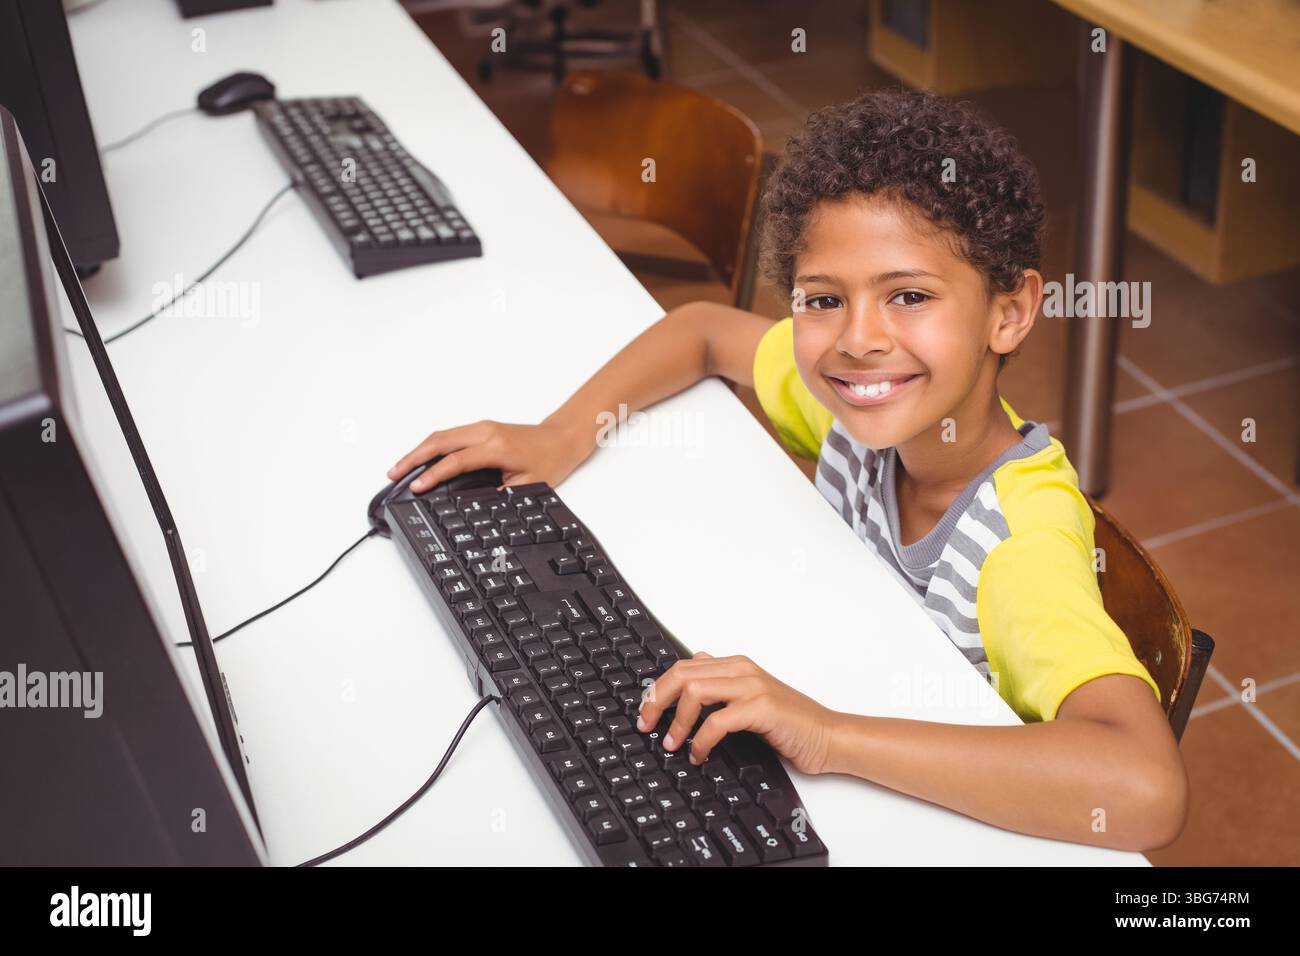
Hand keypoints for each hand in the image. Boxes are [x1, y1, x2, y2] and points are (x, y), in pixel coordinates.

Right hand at [388, 418, 591, 492]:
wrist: (562, 438)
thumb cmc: (550, 460)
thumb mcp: (528, 485)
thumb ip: (499, 493)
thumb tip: (471, 503)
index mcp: (496, 447)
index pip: (455, 461)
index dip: (433, 475)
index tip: (416, 487)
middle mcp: (485, 431)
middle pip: (439, 441)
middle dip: (413, 457)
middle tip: (393, 473)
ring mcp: (482, 427)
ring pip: (441, 435)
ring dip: (419, 450)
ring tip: (401, 467)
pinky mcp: (481, 427)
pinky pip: (450, 434)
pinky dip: (431, 445)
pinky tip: (421, 458)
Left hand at [636, 652, 837, 774]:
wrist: (828, 737)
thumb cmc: (791, 724)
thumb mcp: (751, 697)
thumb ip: (724, 681)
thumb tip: (696, 663)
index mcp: (736, 666)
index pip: (684, 667)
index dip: (658, 689)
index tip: (644, 712)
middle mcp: (742, 670)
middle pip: (682, 674)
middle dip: (657, 701)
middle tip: (647, 726)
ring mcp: (752, 687)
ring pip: (695, 691)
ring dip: (677, 721)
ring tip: (672, 744)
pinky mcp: (762, 708)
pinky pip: (718, 720)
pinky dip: (701, 740)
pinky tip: (699, 754)